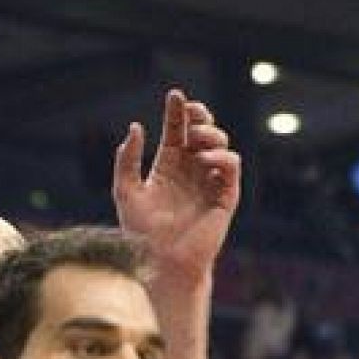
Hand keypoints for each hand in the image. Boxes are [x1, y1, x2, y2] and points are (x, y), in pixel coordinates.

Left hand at [113, 88, 241, 284]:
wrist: (159, 262)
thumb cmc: (140, 232)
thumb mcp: (125, 191)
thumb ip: (127, 160)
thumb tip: (136, 126)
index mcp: (168, 166)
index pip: (177, 130)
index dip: (177, 111)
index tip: (174, 95)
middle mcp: (191, 170)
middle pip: (202, 130)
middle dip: (200, 115)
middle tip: (190, 111)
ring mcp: (209, 181)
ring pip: (220, 143)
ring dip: (210, 134)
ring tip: (194, 139)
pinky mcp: (225, 196)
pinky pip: (232, 166)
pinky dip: (222, 156)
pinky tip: (204, 158)